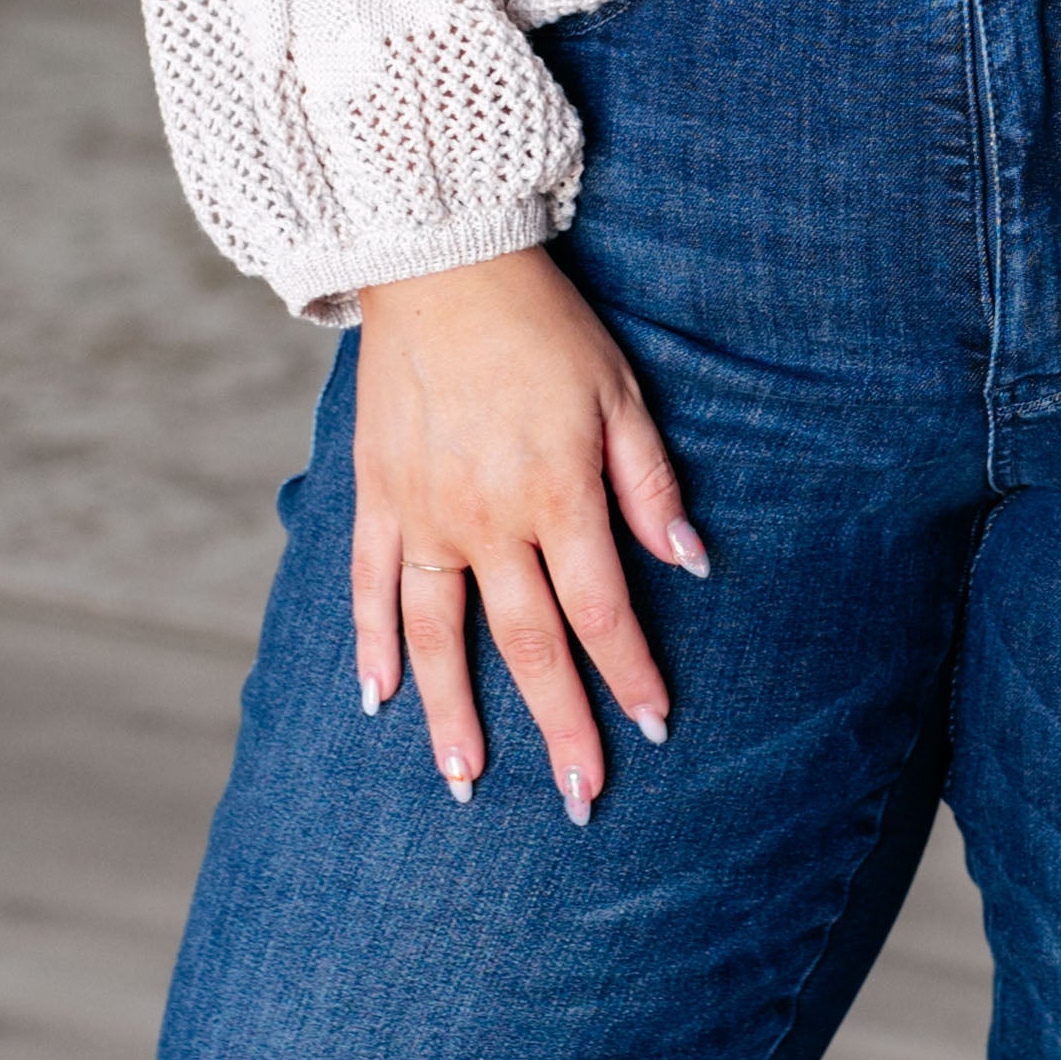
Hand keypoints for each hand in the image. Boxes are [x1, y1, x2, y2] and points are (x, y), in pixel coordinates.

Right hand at [349, 245, 707, 815]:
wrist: (442, 261)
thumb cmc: (546, 327)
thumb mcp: (621, 394)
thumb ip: (650, 486)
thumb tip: (691, 566)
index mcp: (558, 496)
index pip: (602, 612)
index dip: (630, 675)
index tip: (656, 728)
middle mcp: (488, 520)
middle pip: (529, 645)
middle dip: (560, 726)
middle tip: (578, 797)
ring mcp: (423, 514)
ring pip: (439, 636)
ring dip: (455, 714)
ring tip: (466, 781)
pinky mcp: (377, 496)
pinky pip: (368, 586)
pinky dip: (372, 645)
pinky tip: (380, 699)